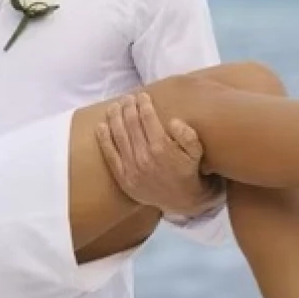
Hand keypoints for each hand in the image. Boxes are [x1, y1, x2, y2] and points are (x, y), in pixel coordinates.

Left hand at [94, 92, 222, 217]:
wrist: (181, 202)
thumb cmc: (188, 173)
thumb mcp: (197, 154)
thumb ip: (188, 136)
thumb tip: (172, 121)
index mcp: (162, 148)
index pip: (147, 118)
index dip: (143, 104)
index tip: (142, 96)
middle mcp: (144, 157)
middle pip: (131, 123)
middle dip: (128, 107)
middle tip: (127, 98)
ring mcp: (131, 167)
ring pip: (118, 135)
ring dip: (114, 117)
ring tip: (114, 106)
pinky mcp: (122, 177)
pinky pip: (109, 154)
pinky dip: (103, 138)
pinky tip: (101, 126)